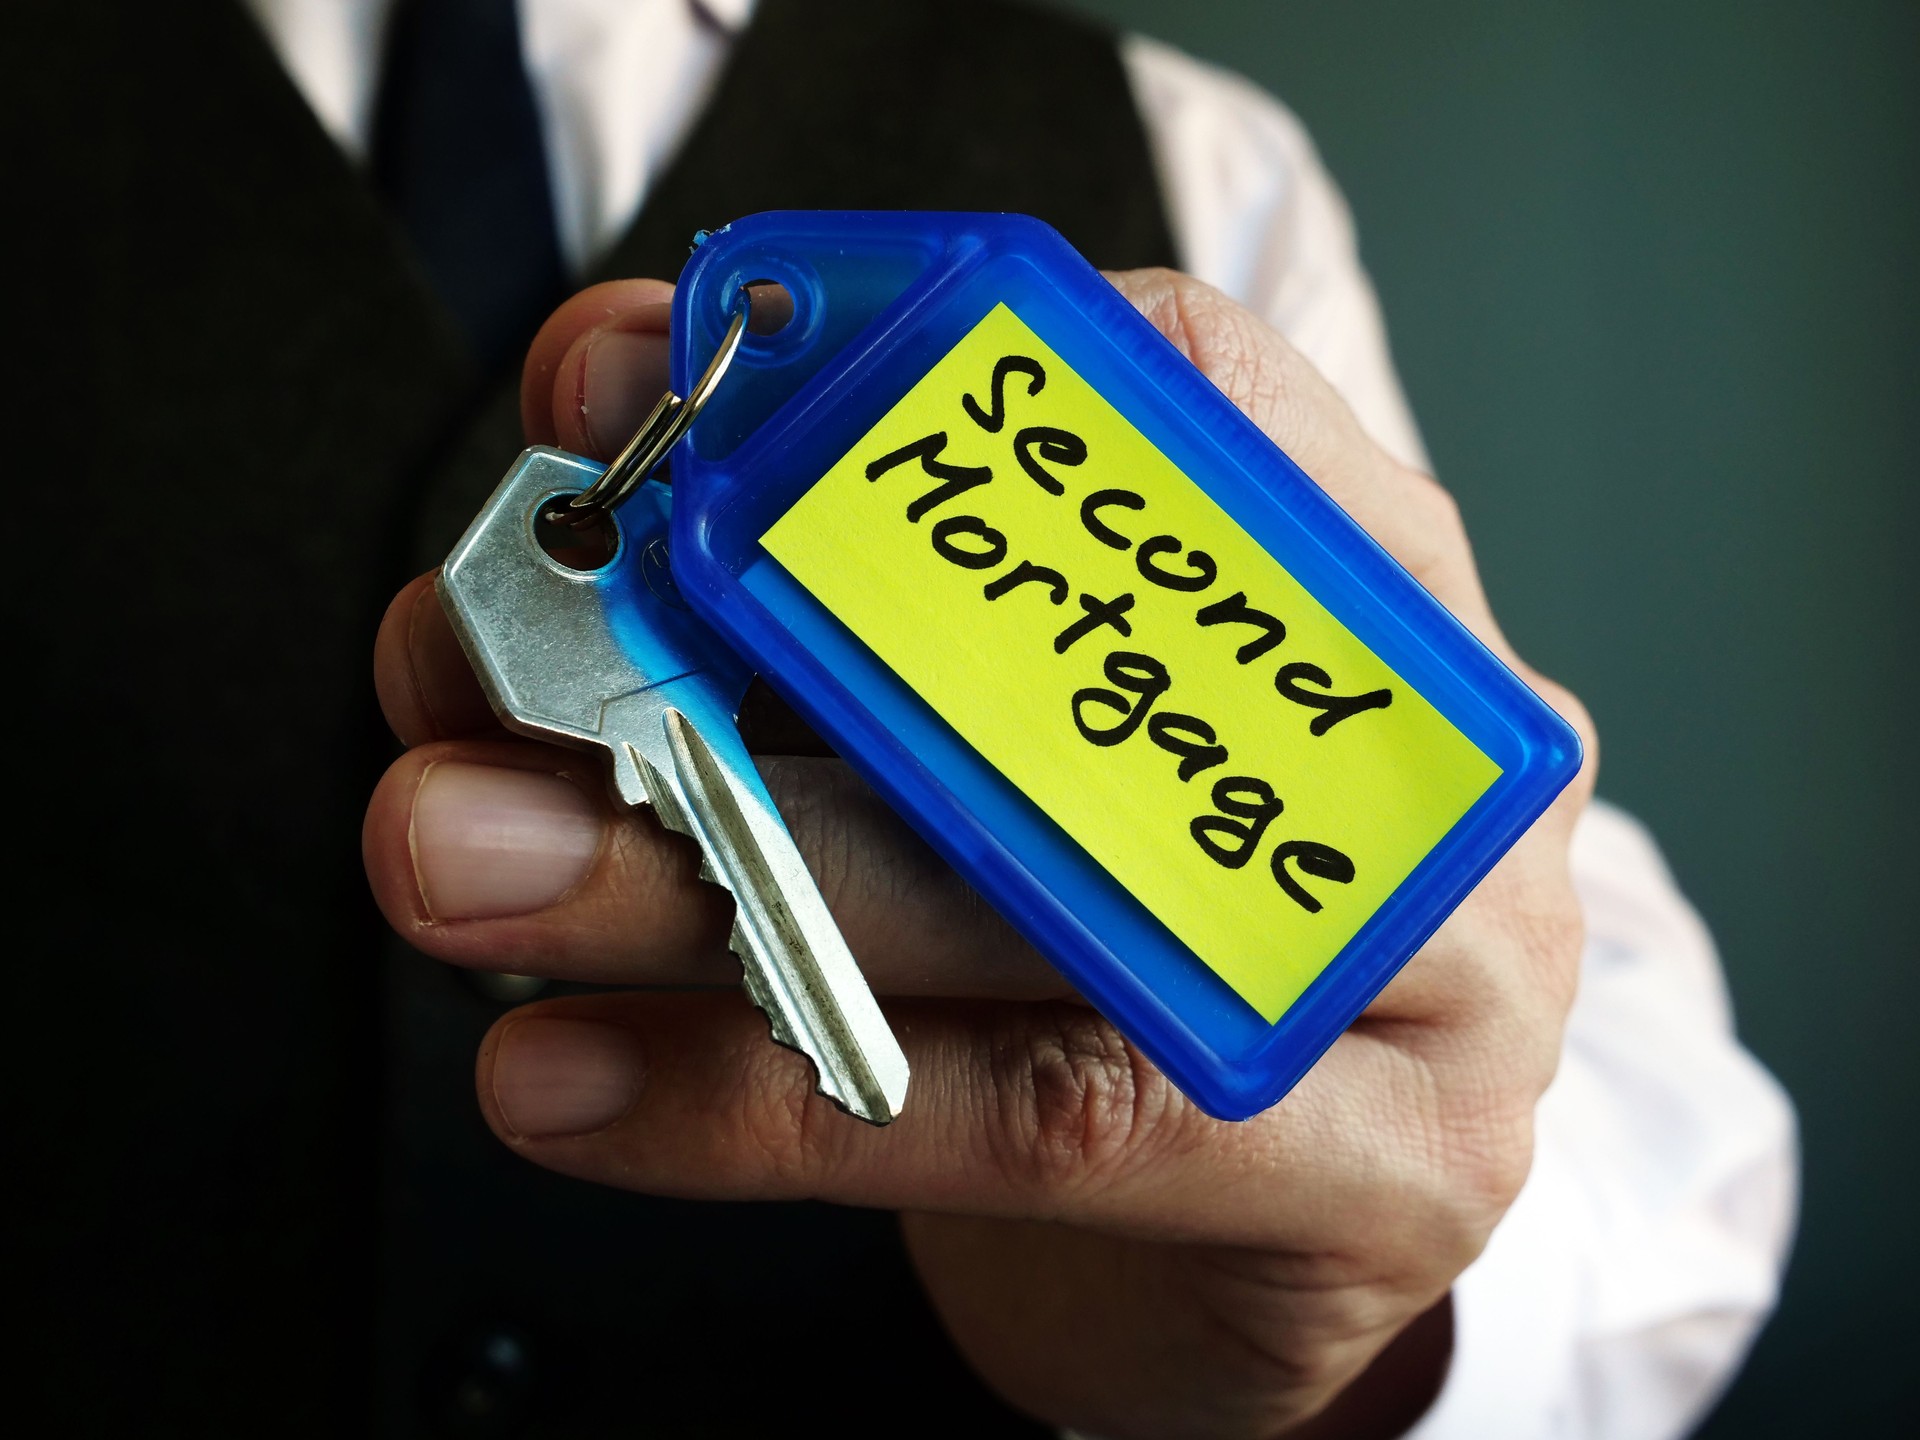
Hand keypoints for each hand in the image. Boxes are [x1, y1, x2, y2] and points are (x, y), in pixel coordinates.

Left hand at [363, 271, 1595, 1438]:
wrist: (1265, 1233)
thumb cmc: (1117, 956)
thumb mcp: (990, 761)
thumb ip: (814, 659)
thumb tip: (536, 592)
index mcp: (1343, 567)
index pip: (1148, 387)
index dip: (870, 373)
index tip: (610, 403)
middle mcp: (1401, 738)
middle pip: (1052, 658)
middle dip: (719, 668)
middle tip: (467, 683)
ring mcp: (1427, 962)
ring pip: (1032, 900)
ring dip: (700, 881)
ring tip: (471, 868)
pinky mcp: (1369, 1173)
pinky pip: (1042, 1122)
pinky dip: (770, 1103)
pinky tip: (577, 1081)